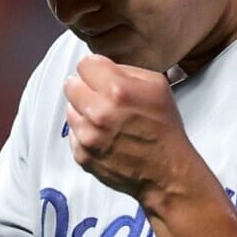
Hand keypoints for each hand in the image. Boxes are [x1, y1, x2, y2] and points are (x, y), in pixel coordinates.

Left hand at [63, 54, 196, 202]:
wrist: (166, 172)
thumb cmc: (164, 128)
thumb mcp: (157, 85)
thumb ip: (126, 70)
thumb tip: (102, 67)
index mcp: (117, 91)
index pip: (84, 64)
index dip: (95, 69)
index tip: (101, 76)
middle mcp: (98, 112)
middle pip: (71, 85)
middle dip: (85, 87)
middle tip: (101, 97)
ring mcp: (88, 136)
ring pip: (69, 109)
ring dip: (84, 111)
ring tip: (105, 119)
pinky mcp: (82, 155)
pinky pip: (73, 133)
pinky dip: (85, 133)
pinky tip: (103, 136)